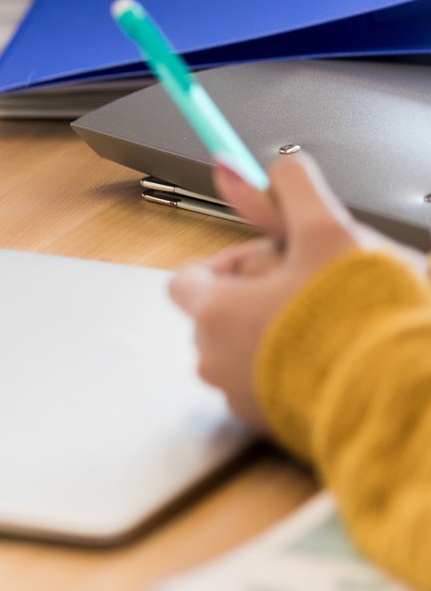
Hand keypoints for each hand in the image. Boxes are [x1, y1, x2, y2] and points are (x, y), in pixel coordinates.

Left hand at [168, 154, 411, 427]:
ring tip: (335, 321)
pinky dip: (298, 368)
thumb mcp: (328, 231)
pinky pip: (274, 387)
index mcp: (214, 313)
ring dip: (281, 331)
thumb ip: (289, 192)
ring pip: (248, 350)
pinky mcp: (273, 427)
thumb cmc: (362, 312)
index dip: (231, 261)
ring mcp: (241, 399)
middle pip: (220, 315)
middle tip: (317, 284)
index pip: (188, 280)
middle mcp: (215, 362)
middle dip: (262, 295)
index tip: (274, 255)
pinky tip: (341, 356)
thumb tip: (259, 163)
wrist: (403, 390)